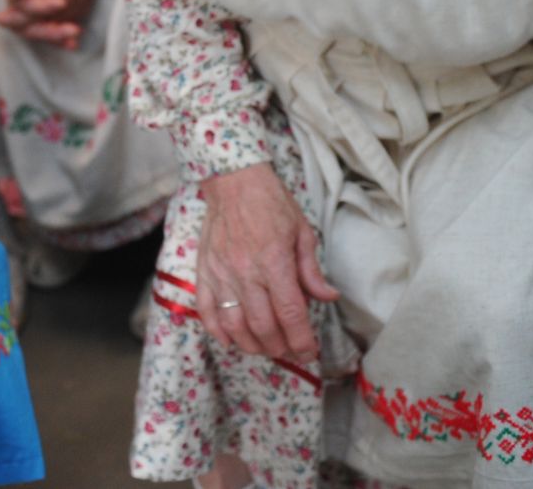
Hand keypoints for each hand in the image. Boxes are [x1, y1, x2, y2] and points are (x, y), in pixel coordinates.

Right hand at [195, 163, 337, 362]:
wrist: (234, 180)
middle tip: (290, 350)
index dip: (302, 339)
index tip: (309, 351)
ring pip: (234, 325)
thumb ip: (311, 270)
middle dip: (280, 347)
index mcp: (275, 261)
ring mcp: (221, 274)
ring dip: (252, 345)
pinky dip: (218, 332)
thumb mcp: (302, 231)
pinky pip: (206, 311)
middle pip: (263, 326)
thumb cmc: (271, 203)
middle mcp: (246, 272)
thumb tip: (328, 297)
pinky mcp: (204, 272)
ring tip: (266, 348)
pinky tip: (232, 340)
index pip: (291, 313)